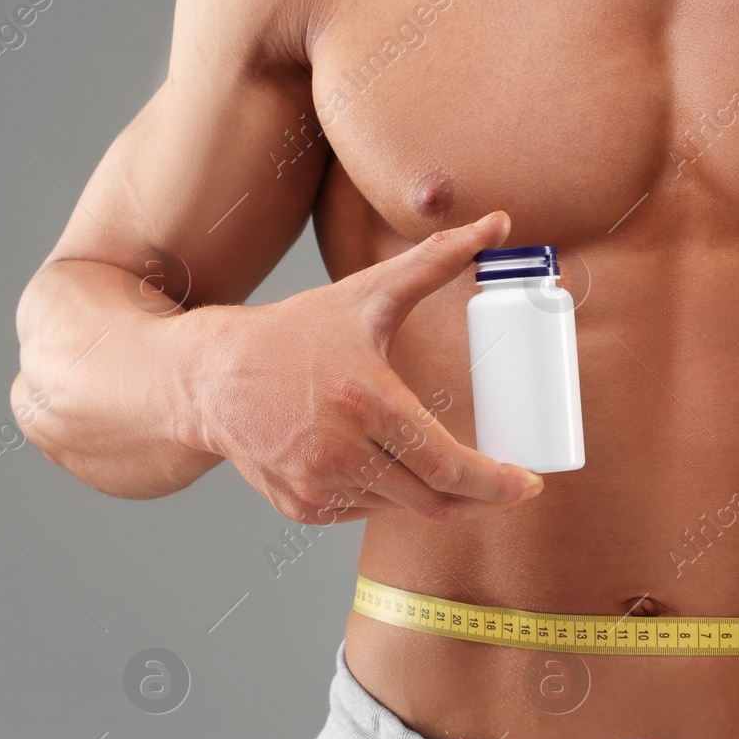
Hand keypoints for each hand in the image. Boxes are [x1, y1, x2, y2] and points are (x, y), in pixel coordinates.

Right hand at [181, 211, 544, 524]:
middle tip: (504, 487)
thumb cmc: (293, 335)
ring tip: (442, 468)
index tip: (527, 484)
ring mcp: (316, 485)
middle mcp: (339, 451)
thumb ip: (437, 261)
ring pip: (401, 510)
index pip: (446, 464)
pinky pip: (363, 515)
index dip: (494, 483)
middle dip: (479, 500)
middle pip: (432, 499)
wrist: (211, 376)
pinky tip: (385, 469)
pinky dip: (386, 498)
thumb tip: (500, 223)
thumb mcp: (366, 294)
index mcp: (365, 401)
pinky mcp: (301, 507)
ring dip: (430, 496)